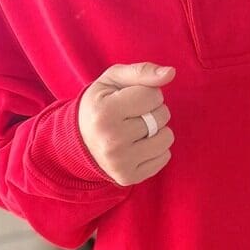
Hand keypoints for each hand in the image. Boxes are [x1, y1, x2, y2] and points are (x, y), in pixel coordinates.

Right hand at [77, 61, 175, 184]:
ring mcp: (120, 162)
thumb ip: (142, 71)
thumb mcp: (113, 80)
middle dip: (154, 110)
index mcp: (105, 112)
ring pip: (166, 138)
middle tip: (134, 114)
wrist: (79, 140)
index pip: (153, 95)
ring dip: (158, 130)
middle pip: (161, 116)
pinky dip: (157, 149)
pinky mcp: (128, 177)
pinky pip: (164, 158)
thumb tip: (171, 73)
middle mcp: (111, 140)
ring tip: (138, 129)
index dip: (147, 93)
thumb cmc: (100, 104)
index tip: (131, 98)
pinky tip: (138, 145)